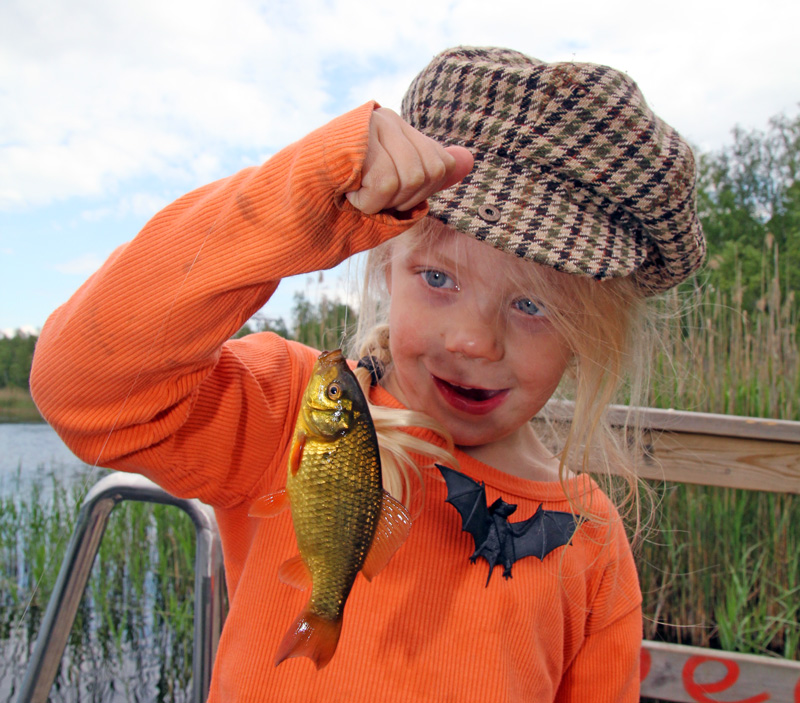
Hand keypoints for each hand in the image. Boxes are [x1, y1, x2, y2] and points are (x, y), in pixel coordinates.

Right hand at [346, 108, 472, 214]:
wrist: (295, 192)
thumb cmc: (346, 191)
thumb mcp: (392, 183)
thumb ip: (429, 173)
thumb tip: (469, 160)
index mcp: (402, 128)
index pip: (442, 165)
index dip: (421, 193)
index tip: (390, 195)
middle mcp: (390, 120)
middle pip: (429, 173)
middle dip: (403, 200)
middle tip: (372, 197)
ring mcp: (374, 125)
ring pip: (411, 178)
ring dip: (383, 202)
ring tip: (359, 194)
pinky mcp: (357, 138)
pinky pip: (386, 183)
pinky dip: (369, 202)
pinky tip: (350, 195)